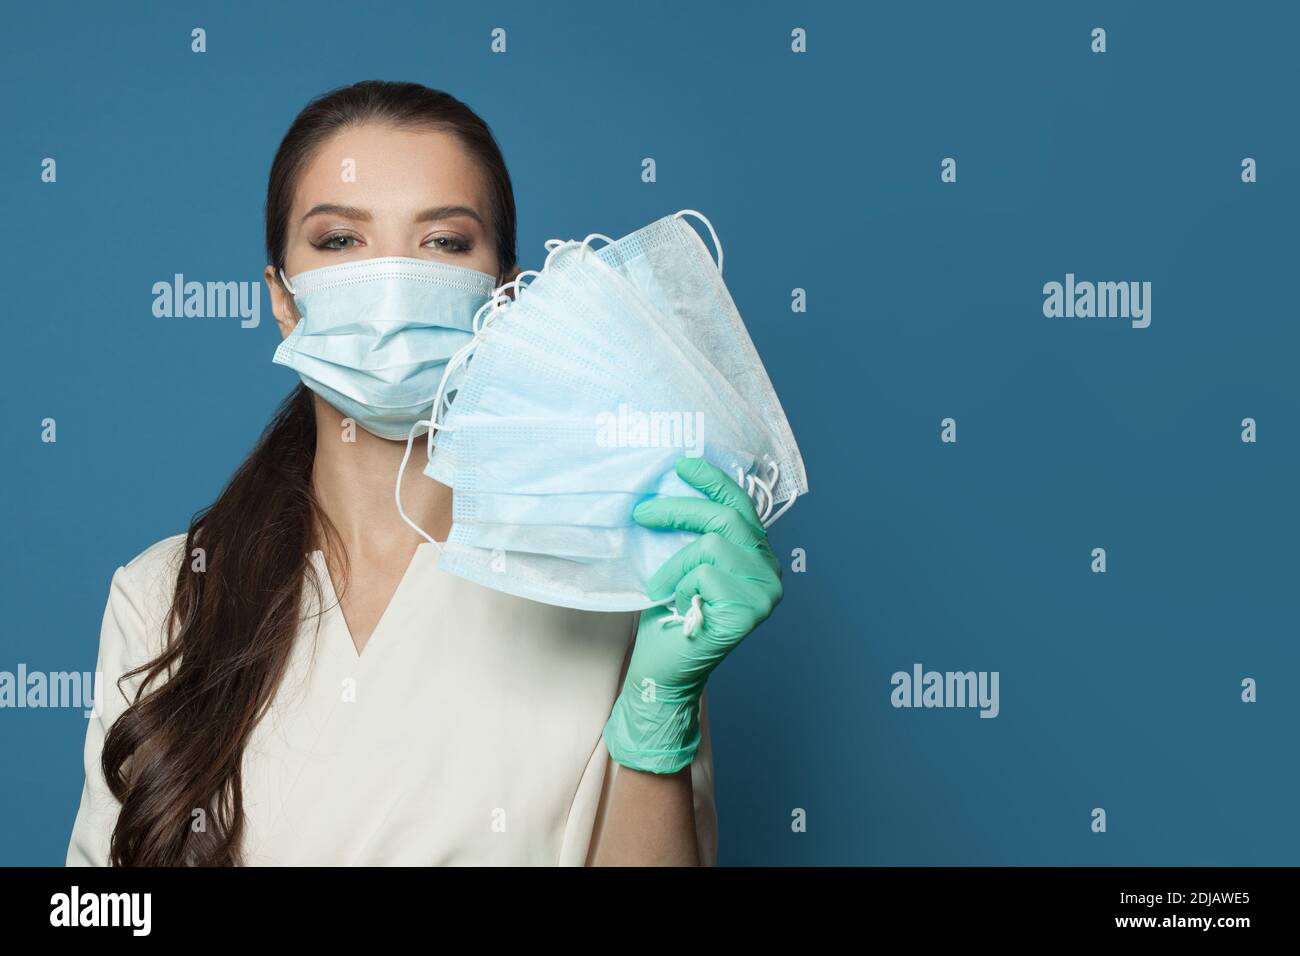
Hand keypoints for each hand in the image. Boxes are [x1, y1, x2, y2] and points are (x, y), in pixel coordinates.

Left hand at [601, 456, 783, 772]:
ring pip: (713, 545)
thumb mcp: (683, 562)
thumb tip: (673, 483)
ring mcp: (765, 593)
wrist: (662, 669)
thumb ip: (693, 532)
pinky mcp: (751, 612)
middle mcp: (771, 572)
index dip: (713, 481)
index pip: (741, 506)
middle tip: (643, 513)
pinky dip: (680, 586)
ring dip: (675, 563)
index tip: (682, 464)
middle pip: (726, 518)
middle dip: (679, 509)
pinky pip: (705, 574)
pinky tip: (679, 608)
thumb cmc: (670, 616)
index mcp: (758, 556)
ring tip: (663, 587)